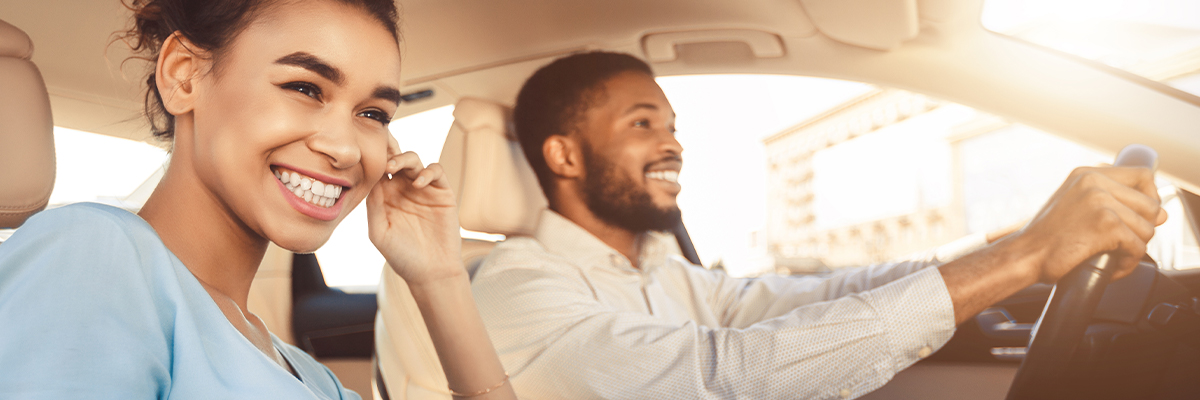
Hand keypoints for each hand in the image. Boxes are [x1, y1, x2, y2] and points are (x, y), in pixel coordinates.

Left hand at [366, 145, 463, 284]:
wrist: (432, 272)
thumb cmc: (403, 256)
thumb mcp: (379, 232)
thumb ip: (374, 206)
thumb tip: (372, 179)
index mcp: (385, 197)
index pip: (378, 171)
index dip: (373, 160)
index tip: (365, 154)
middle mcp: (403, 190)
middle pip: (395, 160)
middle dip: (388, 153)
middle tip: (383, 157)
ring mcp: (423, 190)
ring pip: (414, 161)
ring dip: (404, 159)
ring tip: (395, 166)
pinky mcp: (443, 193)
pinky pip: (436, 172)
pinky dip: (428, 172)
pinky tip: (418, 183)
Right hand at [1016, 166, 1167, 282]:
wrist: (1024, 255)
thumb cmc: (1046, 238)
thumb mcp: (1075, 206)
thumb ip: (1113, 203)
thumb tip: (1162, 214)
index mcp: (1087, 174)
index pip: (1142, 175)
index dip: (1150, 197)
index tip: (1141, 215)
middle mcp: (1094, 182)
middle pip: (1151, 205)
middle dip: (1142, 229)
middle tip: (1122, 243)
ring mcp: (1100, 201)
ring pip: (1147, 228)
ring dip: (1134, 249)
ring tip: (1112, 257)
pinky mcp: (1106, 225)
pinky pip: (1137, 247)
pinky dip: (1128, 263)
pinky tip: (1110, 266)